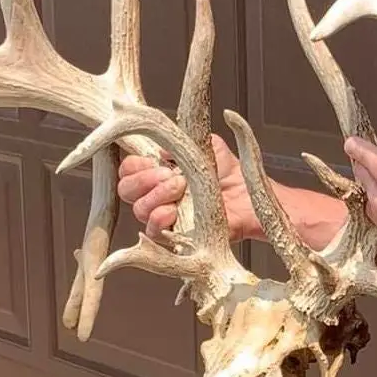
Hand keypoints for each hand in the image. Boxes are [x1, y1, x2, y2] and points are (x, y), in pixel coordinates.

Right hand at [117, 134, 257, 240]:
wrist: (249, 196)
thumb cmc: (228, 172)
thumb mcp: (207, 145)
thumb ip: (183, 140)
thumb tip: (161, 147)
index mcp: (158, 173)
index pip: (129, 170)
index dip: (135, 166)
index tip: (157, 161)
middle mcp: (156, 195)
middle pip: (127, 190)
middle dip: (144, 179)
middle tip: (171, 175)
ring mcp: (165, 216)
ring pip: (139, 210)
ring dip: (156, 197)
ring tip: (180, 188)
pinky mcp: (175, 236)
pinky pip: (153, 233)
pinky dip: (158, 220)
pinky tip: (171, 211)